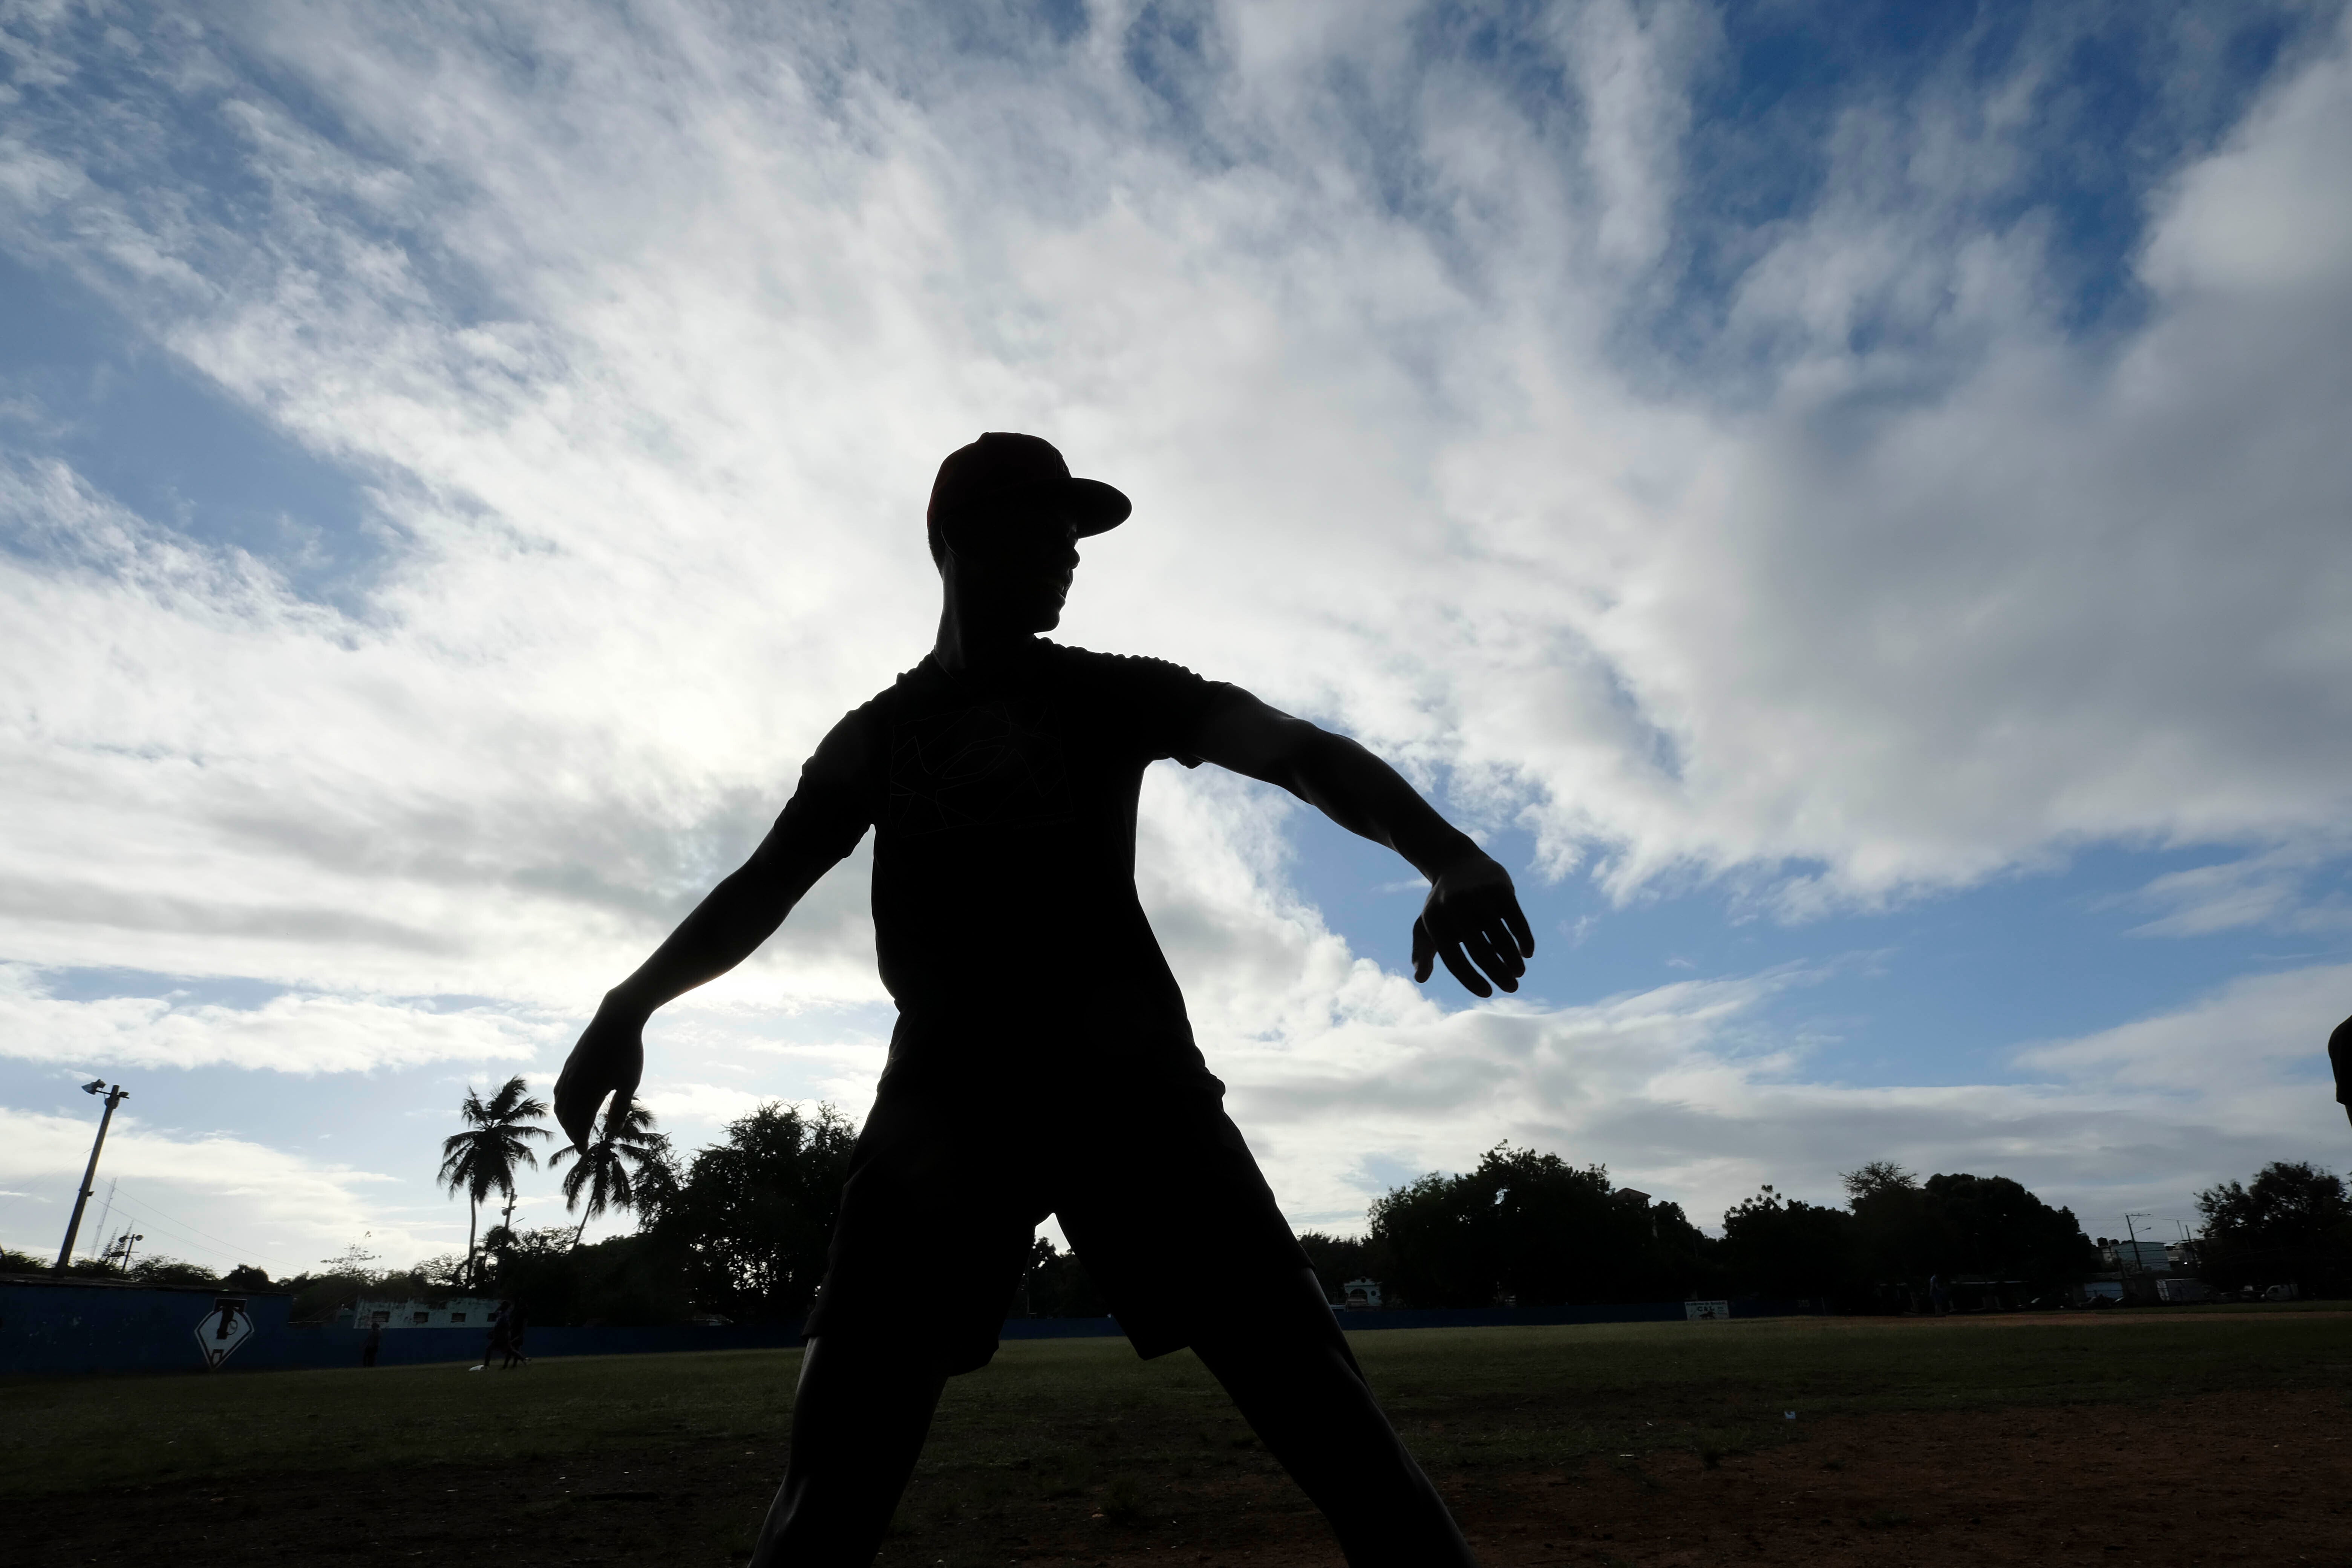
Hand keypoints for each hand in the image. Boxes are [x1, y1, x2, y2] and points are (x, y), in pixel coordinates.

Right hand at [554, 998, 646, 1151]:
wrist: (615, 1020)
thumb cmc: (627, 1052)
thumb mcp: (630, 1082)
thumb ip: (621, 1107)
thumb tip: (613, 1130)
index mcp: (588, 1091)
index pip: (580, 1122)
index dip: (580, 1138)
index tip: (584, 1150)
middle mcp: (573, 1084)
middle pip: (566, 1116)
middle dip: (572, 1132)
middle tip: (579, 1143)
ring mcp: (569, 1073)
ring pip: (559, 1103)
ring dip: (564, 1119)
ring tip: (573, 1127)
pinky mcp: (569, 1064)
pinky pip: (558, 1089)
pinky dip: (560, 1103)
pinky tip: (567, 1104)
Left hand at [1412, 855, 1534, 997]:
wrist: (1456, 862)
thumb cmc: (1442, 904)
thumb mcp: (1426, 925)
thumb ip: (1422, 952)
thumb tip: (1420, 979)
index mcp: (1434, 921)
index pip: (1454, 959)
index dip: (1471, 979)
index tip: (1487, 993)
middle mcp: (1455, 907)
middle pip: (1480, 950)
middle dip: (1498, 974)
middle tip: (1512, 989)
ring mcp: (1477, 895)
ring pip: (1500, 936)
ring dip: (1512, 959)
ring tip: (1519, 973)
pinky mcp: (1498, 886)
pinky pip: (1514, 918)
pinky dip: (1523, 937)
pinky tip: (1528, 953)